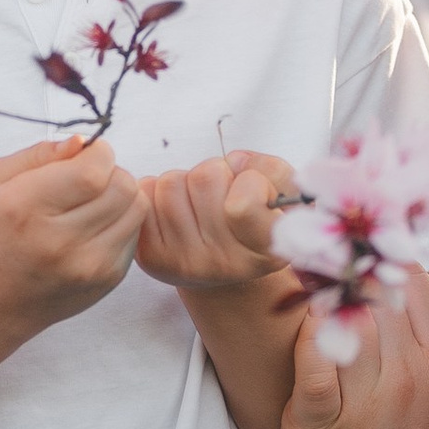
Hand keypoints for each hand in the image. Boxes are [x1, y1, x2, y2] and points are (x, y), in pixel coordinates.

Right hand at [0, 136, 142, 331]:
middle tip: (89, 181)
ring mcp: (87, 265)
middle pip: (122, 186)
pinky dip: (122, 222)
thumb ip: (41, 152)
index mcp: (26, 208)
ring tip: (94, 202)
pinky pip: (136, 233)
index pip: (93, 170)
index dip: (98, 154)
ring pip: (137, 207)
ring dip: (121, 196)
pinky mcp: (107, 279)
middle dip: (111, 172)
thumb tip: (84, 143)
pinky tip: (96, 226)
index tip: (84, 158)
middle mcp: (59, 241)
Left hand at [136, 150, 296, 290]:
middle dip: (215, 174)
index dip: (250, 182)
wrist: (224, 267)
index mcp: (264, 251)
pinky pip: (146, 192)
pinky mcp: (151, 257)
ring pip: (171, 182)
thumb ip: (272, 171)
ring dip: (186, 181)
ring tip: (199, 203)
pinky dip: (158, 190)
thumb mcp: (282, 196)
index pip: (242, 205)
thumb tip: (233, 162)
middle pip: (204, 179)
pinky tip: (178, 210)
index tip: (254, 191)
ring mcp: (183, 263)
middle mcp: (223, 264)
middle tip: (223, 195)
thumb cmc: (255, 221)